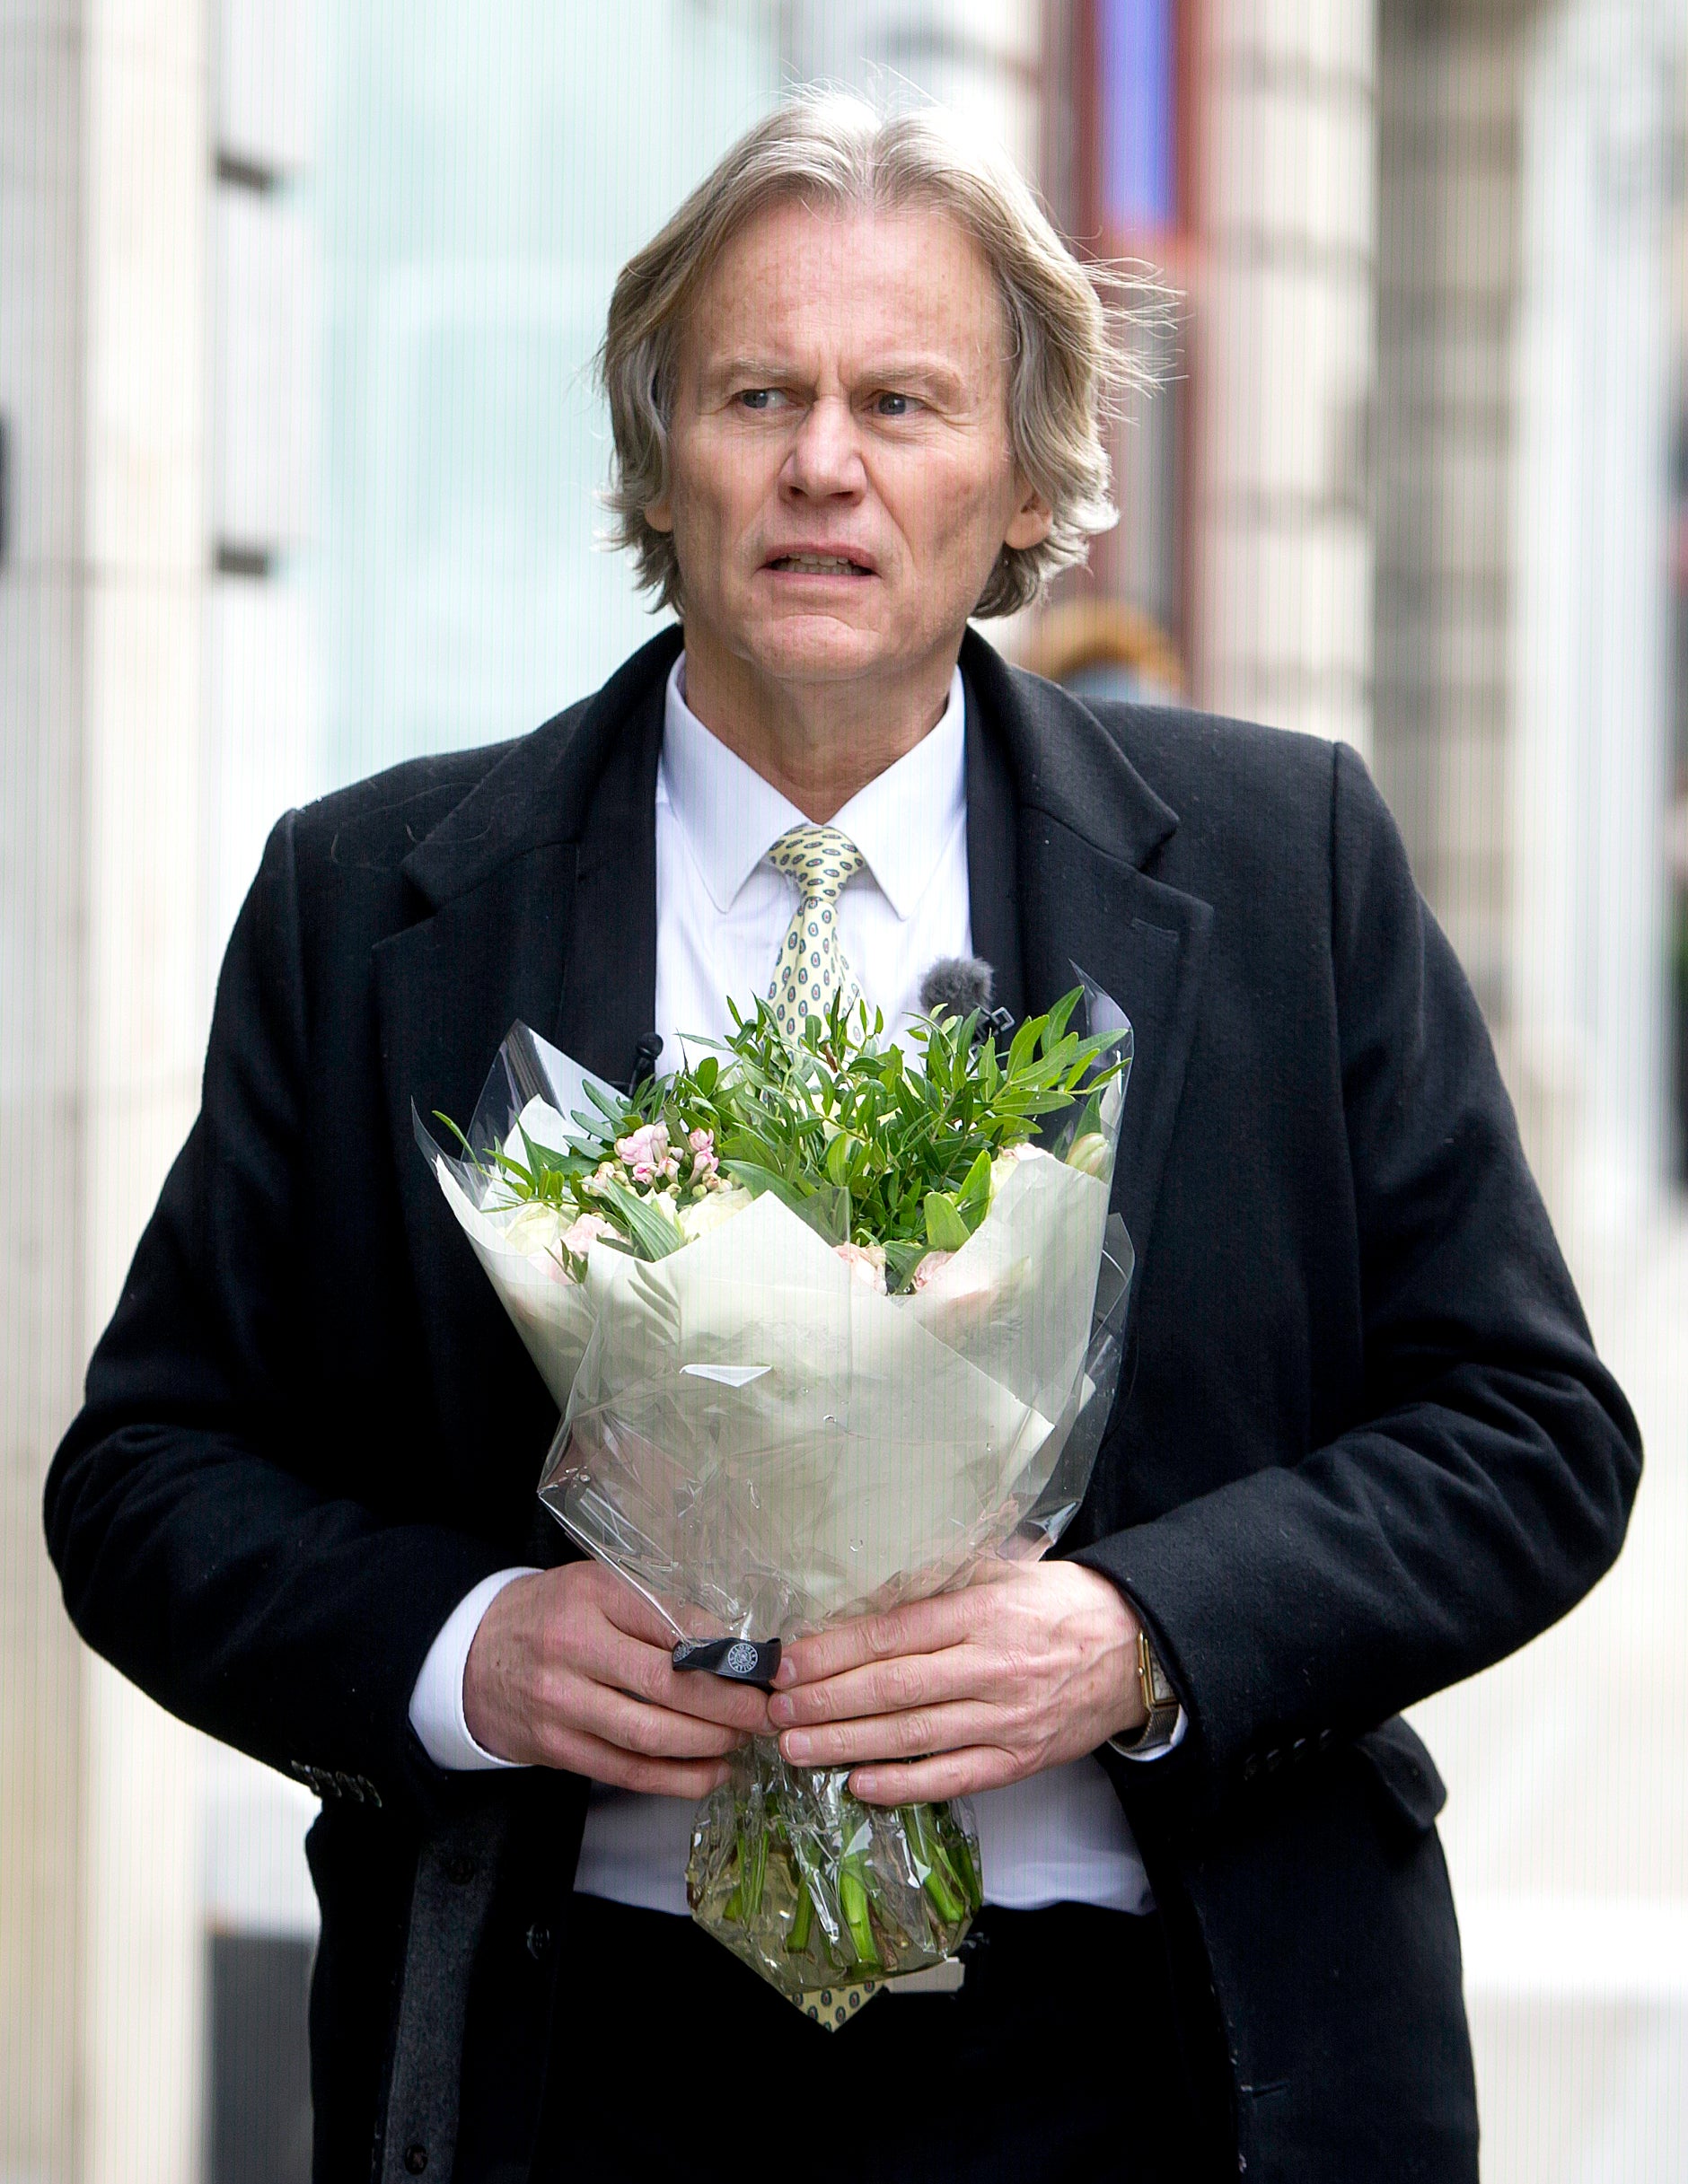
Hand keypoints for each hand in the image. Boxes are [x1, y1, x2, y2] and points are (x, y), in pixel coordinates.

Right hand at [463, 1562, 768, 1794]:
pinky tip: (713, 1772)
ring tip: (744, 1739)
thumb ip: (654, 1610)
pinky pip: (628, 1772)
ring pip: (650, 1735)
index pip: (670, 1624)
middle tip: (767, 1710)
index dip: (725, 1651)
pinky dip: (678, 1778)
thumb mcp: (595, 1588)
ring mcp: (562, 1705)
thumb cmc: (549, 1616)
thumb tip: (729, 1642)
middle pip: (666, 1685)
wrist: (471, 1656)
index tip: (762, 1665)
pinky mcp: (558, 1750)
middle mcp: (572, 1650)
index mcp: (590, 1597)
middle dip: (729, 1704)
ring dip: (709, 1743)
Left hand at [766, 1561, 1145, 1803]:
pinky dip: (904, 1785)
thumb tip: (868, 1582)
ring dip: (847, 1744)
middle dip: (827, 1701)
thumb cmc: (1062, 1603)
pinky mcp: (1020, 1760)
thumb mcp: (1007, 1570)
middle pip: (895, 1688)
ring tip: (796, 1747)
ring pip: (914, 1737)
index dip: (835, 1650)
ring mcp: (1007, 1719)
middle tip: (776, 1710)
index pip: (895, 1633)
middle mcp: (994, 1666)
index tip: (789, 1660)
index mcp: (985, 1611)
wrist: (1138, 1649)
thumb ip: (944, 1576)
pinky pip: (954, 1777)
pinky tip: (858, 1784)